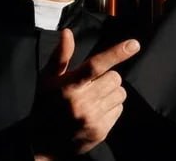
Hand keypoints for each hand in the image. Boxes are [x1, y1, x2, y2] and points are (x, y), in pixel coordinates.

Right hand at [30, 29, 139, 157]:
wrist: (42, 143)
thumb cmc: (45, 105)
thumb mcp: (48, 80)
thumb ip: (61, 56)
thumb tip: (67, 33)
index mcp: (68, 86)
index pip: (96, 65)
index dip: (116, 53)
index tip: (134, 45)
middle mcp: (81, 102)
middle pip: (114, 78)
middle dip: (107, 78)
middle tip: (91, 86)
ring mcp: (92, 118)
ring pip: (120, 93)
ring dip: (111, 93)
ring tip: (93, 99)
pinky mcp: (100, 131)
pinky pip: (119, 109)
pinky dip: (111, 108)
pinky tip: (95, 112)